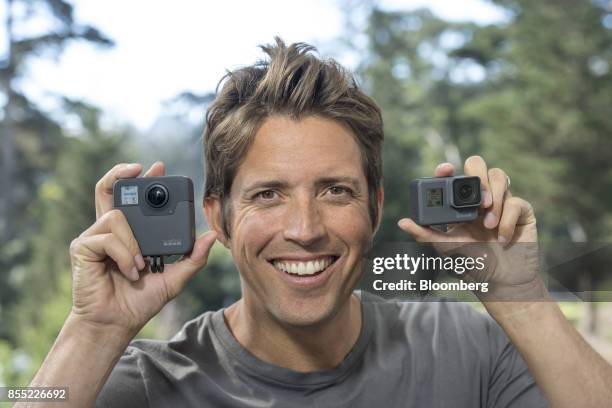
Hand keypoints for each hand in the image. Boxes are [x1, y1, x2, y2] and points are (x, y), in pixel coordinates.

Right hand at [68, 162, 216, 335]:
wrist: (116, 324)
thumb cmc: (140, 301)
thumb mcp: (174, 278)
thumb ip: (193, 258)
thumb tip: (211, 236)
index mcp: (130, 233)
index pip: (133, 198)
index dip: (143, 180)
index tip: (159, 168)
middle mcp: (110, 230)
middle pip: (110, 189)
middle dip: (124, 174)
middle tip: (142, 169)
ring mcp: (94, 237)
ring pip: (117, 216)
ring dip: (134, 242)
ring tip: (141, 265)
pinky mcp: (82, 248)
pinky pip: (108, 238)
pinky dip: (124, 255)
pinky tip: (130, 272)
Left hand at [398, 156, 545, 301]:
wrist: (500, 282)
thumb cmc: (472, 263)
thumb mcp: (444, 248)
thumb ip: (425, 235)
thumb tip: (402, 222)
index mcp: (459, 202)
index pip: (452, 177)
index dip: (446, 169)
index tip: (445, 169)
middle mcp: (480, 198)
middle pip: (477, 165)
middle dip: (478, 176)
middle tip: (478, 200)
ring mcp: (501, 201)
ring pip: (500, 176)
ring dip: (494, 198)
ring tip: (487, 225)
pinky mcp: (521, 211)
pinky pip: (517, 202)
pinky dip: (507, 219)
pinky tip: (502, 237)